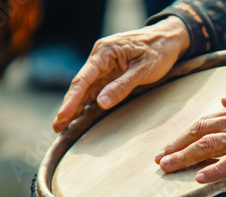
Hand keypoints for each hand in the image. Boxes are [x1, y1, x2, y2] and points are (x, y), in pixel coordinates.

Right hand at [53, 16, 189, 131]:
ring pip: (86, 89)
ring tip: (62, 127)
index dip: (72, 99)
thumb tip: (101, 103)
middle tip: (57, 128)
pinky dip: (87, 102)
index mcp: (105, 51)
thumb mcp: (144, 69)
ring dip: (75, 107)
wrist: (169, 38)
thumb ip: (123, 86)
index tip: (63, 115)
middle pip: (80, 85)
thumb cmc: (159, 51)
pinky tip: (78, 116)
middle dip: (68, 107)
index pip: (84, 78)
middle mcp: (100, 57)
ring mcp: (104, 65)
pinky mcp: (110, 72)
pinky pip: (96, 89)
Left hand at [155, 91, 225, 182]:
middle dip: (176, 145)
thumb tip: (223, 100)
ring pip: (209, 145)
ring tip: (167, 167)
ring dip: (184, 156)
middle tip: (159, 159)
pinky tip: (199, 177)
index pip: (207, 120)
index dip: (186, 133)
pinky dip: (215, 169)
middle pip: (200, 131)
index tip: (172, 144)